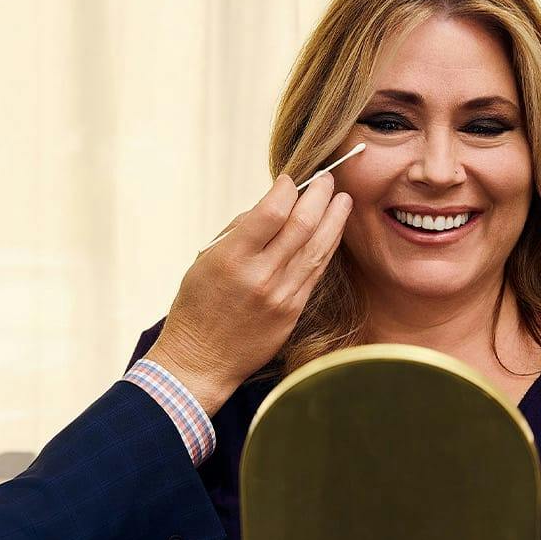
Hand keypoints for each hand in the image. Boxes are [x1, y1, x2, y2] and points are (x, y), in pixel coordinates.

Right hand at [146, 172, 351, 414]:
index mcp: (232, 258)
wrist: (201, 360)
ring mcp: (281, 295)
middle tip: (327, 180)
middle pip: (302, 224)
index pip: (272, 211)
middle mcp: (260, 275)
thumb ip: (239, 232)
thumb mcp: (204, 261)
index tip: (290, 179)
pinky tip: (334, 231)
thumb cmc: (197, 306)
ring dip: (334, 218)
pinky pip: (316, 271)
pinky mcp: (293, 311)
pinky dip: (327, 247)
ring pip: (317, 247)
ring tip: (343, 199)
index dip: (287, 188)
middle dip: (319, 196)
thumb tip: (272, 207)